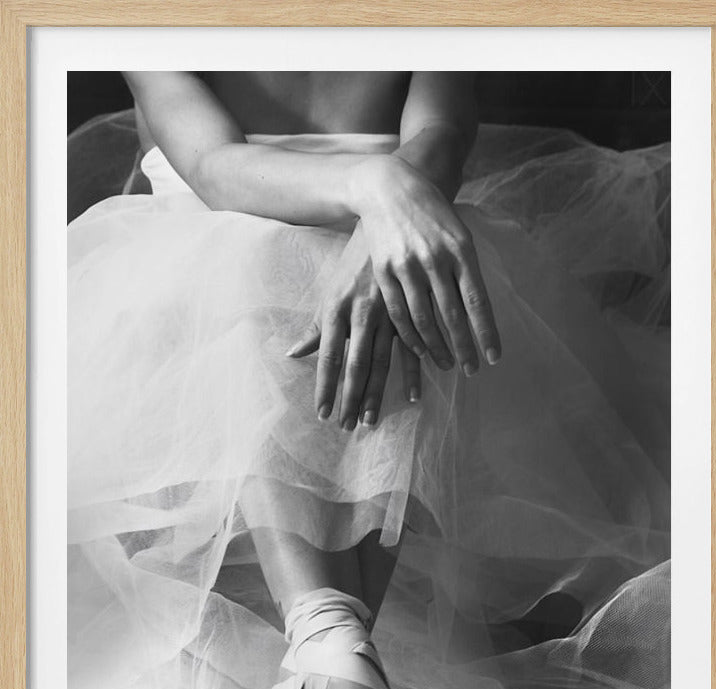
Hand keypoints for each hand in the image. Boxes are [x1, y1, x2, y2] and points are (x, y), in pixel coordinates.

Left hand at [287, 224, 420, 429]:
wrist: (388, 225)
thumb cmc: (355, 264)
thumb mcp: (332, 292)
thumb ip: (316, 327)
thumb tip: (293, 354)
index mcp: (338, 309)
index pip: (328, 357)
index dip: (325, 388)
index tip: (322, 414)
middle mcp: (361, 314)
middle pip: (354, 366)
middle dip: (349, 399)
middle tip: (346, 427)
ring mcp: (388, 314)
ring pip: (382, 362)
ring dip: (376, 394)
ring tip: (370, 420)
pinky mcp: (410, 311)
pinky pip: (413, 349)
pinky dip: (413, 374)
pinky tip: (412, 397)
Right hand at [351, 155, 501, 373]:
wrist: (389, 187)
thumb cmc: (432, 214)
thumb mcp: (458, 235)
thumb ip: (466, 272)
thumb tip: (476, 314)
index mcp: (461, 250)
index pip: (477, 301)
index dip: (486, 332)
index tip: (493, 358)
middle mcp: (435, 259)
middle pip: (452, 315)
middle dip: (464, 347)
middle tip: (471, 371)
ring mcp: (407, 266)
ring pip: (424, 319)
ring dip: (437, 347)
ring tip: (447, 364)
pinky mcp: (384, 271)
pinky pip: (399, 313)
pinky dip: (410, 335)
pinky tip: (420, 350)